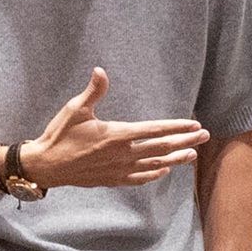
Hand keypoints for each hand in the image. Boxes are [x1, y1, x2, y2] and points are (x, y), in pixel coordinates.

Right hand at [15, 69, 210, 199]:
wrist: (46, 166)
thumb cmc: (59, 135)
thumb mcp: (75, 109)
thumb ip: (93, 91)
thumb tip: (100, 71)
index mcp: (117, 135)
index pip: (155, 131)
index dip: (177, 127)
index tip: (194, 125)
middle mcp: (123, 154)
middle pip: (162, 148)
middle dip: (185, 141)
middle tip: (205, 136)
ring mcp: (119, 170)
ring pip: (155, 165)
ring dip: (175, 160)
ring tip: (192, 155)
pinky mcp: (112, 180)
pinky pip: (139, 178)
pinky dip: (154, 174)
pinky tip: (163, 171)